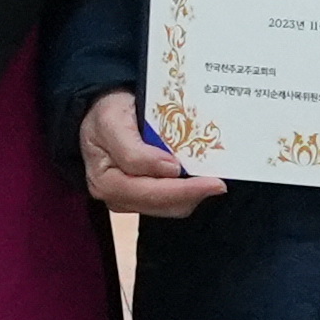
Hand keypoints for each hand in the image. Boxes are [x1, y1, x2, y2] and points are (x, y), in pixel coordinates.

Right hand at [77, 90, 223, 218]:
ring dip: (191, 195)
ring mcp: (127, 199)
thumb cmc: (105, 113)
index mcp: (105, 180)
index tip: (210, 181)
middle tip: (219, 184)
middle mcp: (114, 196)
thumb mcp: (112, 122)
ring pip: (168, 208)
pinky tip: (196, 178)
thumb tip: (170, 170)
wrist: (100, 111)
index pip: (148, 191)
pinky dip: (185, 193)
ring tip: (210, 180)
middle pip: (160, 204)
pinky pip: (168, 203)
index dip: (181, 189)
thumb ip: (135, 151)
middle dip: (191, 195)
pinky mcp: (140, 198)